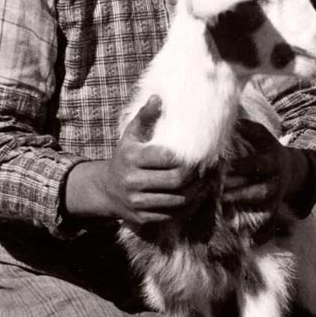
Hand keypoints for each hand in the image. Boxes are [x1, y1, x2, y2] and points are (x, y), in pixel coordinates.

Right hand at [65, 95, 206, 226]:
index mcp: (131, 157)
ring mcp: (137, 202)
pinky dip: (190, 206)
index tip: (202, 153)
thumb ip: (145, 116)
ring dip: (198, 191)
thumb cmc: (125, 157)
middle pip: (176, 181)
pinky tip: (198, 195)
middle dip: (197, 175)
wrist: (106, 189)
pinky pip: (173, 215)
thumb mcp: (131, 135)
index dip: (188, 157)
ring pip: (178, 200)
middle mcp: (132, 181)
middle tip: (209, 168)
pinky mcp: (143, 218)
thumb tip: (158, 98)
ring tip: (208, 181)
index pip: (167, 158)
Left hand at [223, 119, 308, 236]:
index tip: (224, 167)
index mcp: (273, 161)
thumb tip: (231, 119)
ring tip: (224, 211)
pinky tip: (249, 242)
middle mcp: (277, 182)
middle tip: (219, 193)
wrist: (293, 170)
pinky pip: (271, 227)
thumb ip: (248, 128)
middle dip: (240, 192)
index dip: (242, 167)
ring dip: (246, 213)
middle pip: (260, 190)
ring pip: (265, 209)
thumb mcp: (262, 136)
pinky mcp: (275, 212)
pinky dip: (262, 235)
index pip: (258, 165)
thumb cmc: (268, 150)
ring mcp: (277, 199)